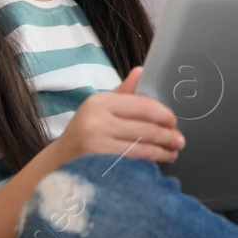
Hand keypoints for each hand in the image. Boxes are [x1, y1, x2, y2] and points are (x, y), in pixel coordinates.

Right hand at [53, 67, 184, 165]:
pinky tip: (156, 164)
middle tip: (179, 141)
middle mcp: (96, 122)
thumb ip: (123, 93)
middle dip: (167, 136)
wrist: (58, 162)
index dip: (163, 114)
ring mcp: (96, 145)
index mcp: (100, 102)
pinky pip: (132, 164)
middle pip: (144, 129)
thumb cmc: (85, 131)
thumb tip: (142, 71)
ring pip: (141, 148)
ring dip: (161, 152)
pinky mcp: (98, 166)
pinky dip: (148, 164)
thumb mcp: (100, 107)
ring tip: (172, 153)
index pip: (141, 105)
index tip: (174, 121)